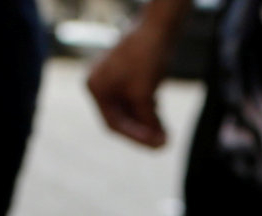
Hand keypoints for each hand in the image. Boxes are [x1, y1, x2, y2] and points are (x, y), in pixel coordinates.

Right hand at [86, 14, 170, 146]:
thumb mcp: (144, 94)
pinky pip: (135, 98)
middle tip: (164, 142)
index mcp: (96, 87)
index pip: (114, 124)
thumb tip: (159, 143)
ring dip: (148, 121)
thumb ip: (148, 120)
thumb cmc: (146, 56)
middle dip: (143, 130)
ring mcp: (113, 78)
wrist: (160, 24)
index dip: (135, 137)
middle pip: (122, 118)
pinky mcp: (128, 73)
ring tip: (166, 131)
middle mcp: (100, 83)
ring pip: (131, 109)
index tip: (156, 145)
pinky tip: (160, 113)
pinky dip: (148, 108)